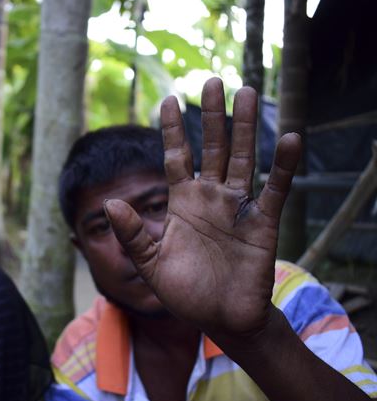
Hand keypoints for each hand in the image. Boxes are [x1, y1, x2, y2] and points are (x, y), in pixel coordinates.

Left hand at [104, 77, 301, 342]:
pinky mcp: (263, 222)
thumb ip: (131, 235)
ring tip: (246, 91)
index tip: (168, 98)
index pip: (176, 156)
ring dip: (244, 127)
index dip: (172, 129)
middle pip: (210, 147)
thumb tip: (110, 203)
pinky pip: (275, 189)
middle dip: (210, 115)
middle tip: (211, 81)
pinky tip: (290, 138)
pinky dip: (283, 166)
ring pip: (241, 158)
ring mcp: (237, 207)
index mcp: (182, 203)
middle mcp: (210, 197)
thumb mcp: (150, 264)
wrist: (220, 319)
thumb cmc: (184, 292)